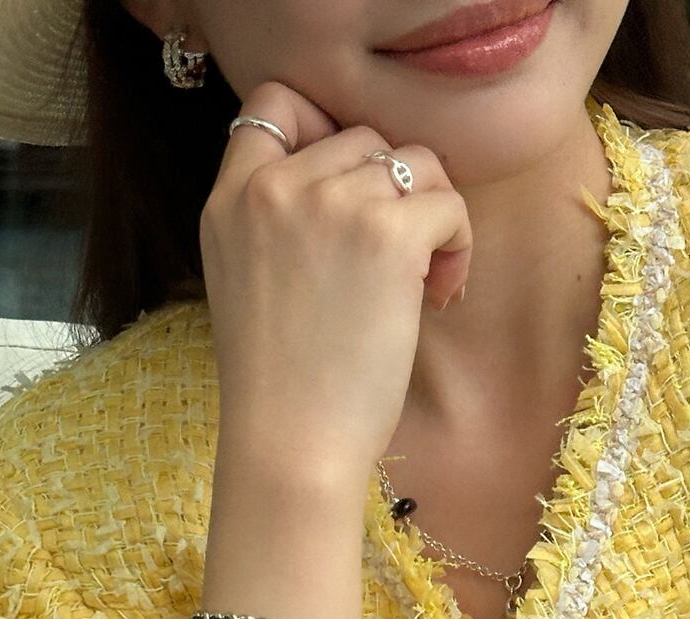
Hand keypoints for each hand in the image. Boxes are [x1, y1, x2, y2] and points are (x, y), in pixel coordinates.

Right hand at [200, 80, 472, 487]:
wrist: (291, 444)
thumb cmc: (278, 386)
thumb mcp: (245, 282)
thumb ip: (273, 221)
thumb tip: (351, 180)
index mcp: (230, 200)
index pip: (275, 104)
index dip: (320, 129)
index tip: (346, 187)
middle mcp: (274, 187)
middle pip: (360, 136)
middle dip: (389, 191)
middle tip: (396, 264)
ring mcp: (330, 204)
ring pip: (412, 162)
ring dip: (430, 213)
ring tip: (426, 281)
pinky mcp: (387, 233)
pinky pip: (448, 202)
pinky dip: (460, 243)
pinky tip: (441, 295)